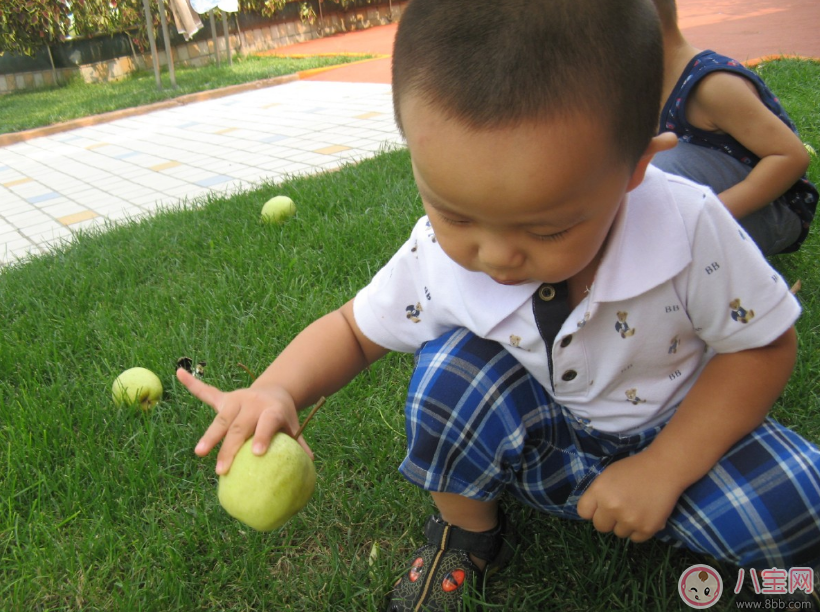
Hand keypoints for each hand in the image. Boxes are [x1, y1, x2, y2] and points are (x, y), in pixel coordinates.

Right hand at [176, 368, 312, 474]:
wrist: (274, 392)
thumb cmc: (282, 417)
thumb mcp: (293, 427)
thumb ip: (299, 445)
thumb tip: (309, 466)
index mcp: (272, 411)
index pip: (267, 424)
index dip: (262, 437)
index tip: (256, 454)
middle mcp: (253, 404)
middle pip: (239, 428)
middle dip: (229, 448)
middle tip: (222, 470)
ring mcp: (237, 400)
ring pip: (221, 419)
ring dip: (210, 436)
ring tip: (200, 452)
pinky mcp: (224, 399)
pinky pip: (206, 392)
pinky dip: (193, 384)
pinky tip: (179, 373)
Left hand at [576, 452, 684, 542]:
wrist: (663, 468)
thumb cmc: (633, 469)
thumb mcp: (607, 475)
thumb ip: (597, 494)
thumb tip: (592, 513)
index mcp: (599, 491)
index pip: (583, 512)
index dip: (592, 510)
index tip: (600, 507)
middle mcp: (611, 507)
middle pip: (600, 527)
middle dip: (608, 520)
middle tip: (620, 508)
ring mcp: (629, 520)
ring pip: (619, 533)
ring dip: (625, 524)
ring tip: (636, 508)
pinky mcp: (646, 529)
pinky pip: (635, 538)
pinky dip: (639, 530)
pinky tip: (645, 514)